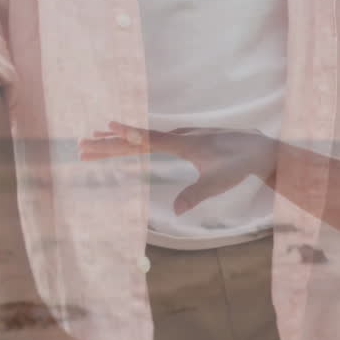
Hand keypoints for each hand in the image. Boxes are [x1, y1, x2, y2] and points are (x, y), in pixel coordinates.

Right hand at [81, 122, 274, 213]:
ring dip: (117, 139)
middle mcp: (179, 136)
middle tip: (81, 146)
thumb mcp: (219, 182)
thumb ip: (197, 194)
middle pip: (137, 139)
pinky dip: (134, 138)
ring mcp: (182, 136)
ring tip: (92, 139)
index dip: (126, 135)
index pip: (148, 139)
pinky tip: (125, 139)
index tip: (103, 129)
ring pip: (143, 137)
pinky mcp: (186, 140)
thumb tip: (178, 211)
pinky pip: (152, 138)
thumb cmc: (240, 165)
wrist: (259, 148)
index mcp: (184, 143)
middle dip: (108, 143)